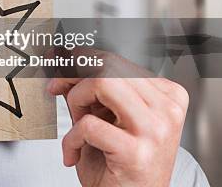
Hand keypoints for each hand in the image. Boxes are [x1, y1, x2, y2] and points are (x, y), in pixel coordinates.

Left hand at [48, 75, 188, 186]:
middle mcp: (166, 110)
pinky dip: (71, 138)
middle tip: (58, 91)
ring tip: (76, 124)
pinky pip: (89, 124)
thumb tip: (61, 59)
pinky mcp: (136, 152)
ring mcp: (155, 130)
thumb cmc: (117, 164)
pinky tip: (74, 152)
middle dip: (74, 77)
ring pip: (102, 84)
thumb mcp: (104, 117)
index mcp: (165, 96)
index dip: (79, 62)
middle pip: (108, 67)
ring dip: (76, 101)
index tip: (58, 67)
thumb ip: (89, 89)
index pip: (116, 61)